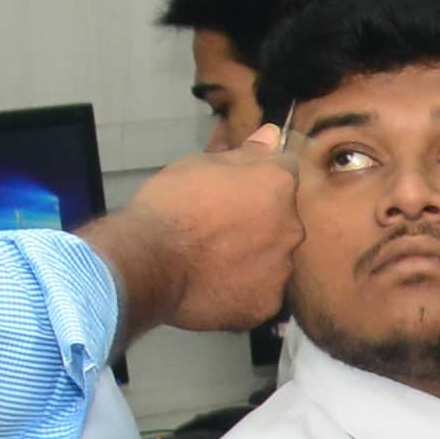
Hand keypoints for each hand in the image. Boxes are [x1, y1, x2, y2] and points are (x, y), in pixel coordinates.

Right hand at [78, 139, 297, 336]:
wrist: (148, 260)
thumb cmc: (172, 204)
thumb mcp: (202, 164)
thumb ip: (246, 153)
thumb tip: (273, 134)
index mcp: (278, 186)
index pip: (283, 174)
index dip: (257, 182)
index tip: (233, 193)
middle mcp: (291, 227)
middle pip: (282, 220)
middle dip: (259, 221)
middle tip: (218, 229)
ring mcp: (280, 270)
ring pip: (273, 259)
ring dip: (253, 257)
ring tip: (213, 261)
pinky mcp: (265, 304)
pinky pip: (260, 293)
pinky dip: (243, 290)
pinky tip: (215, 285)